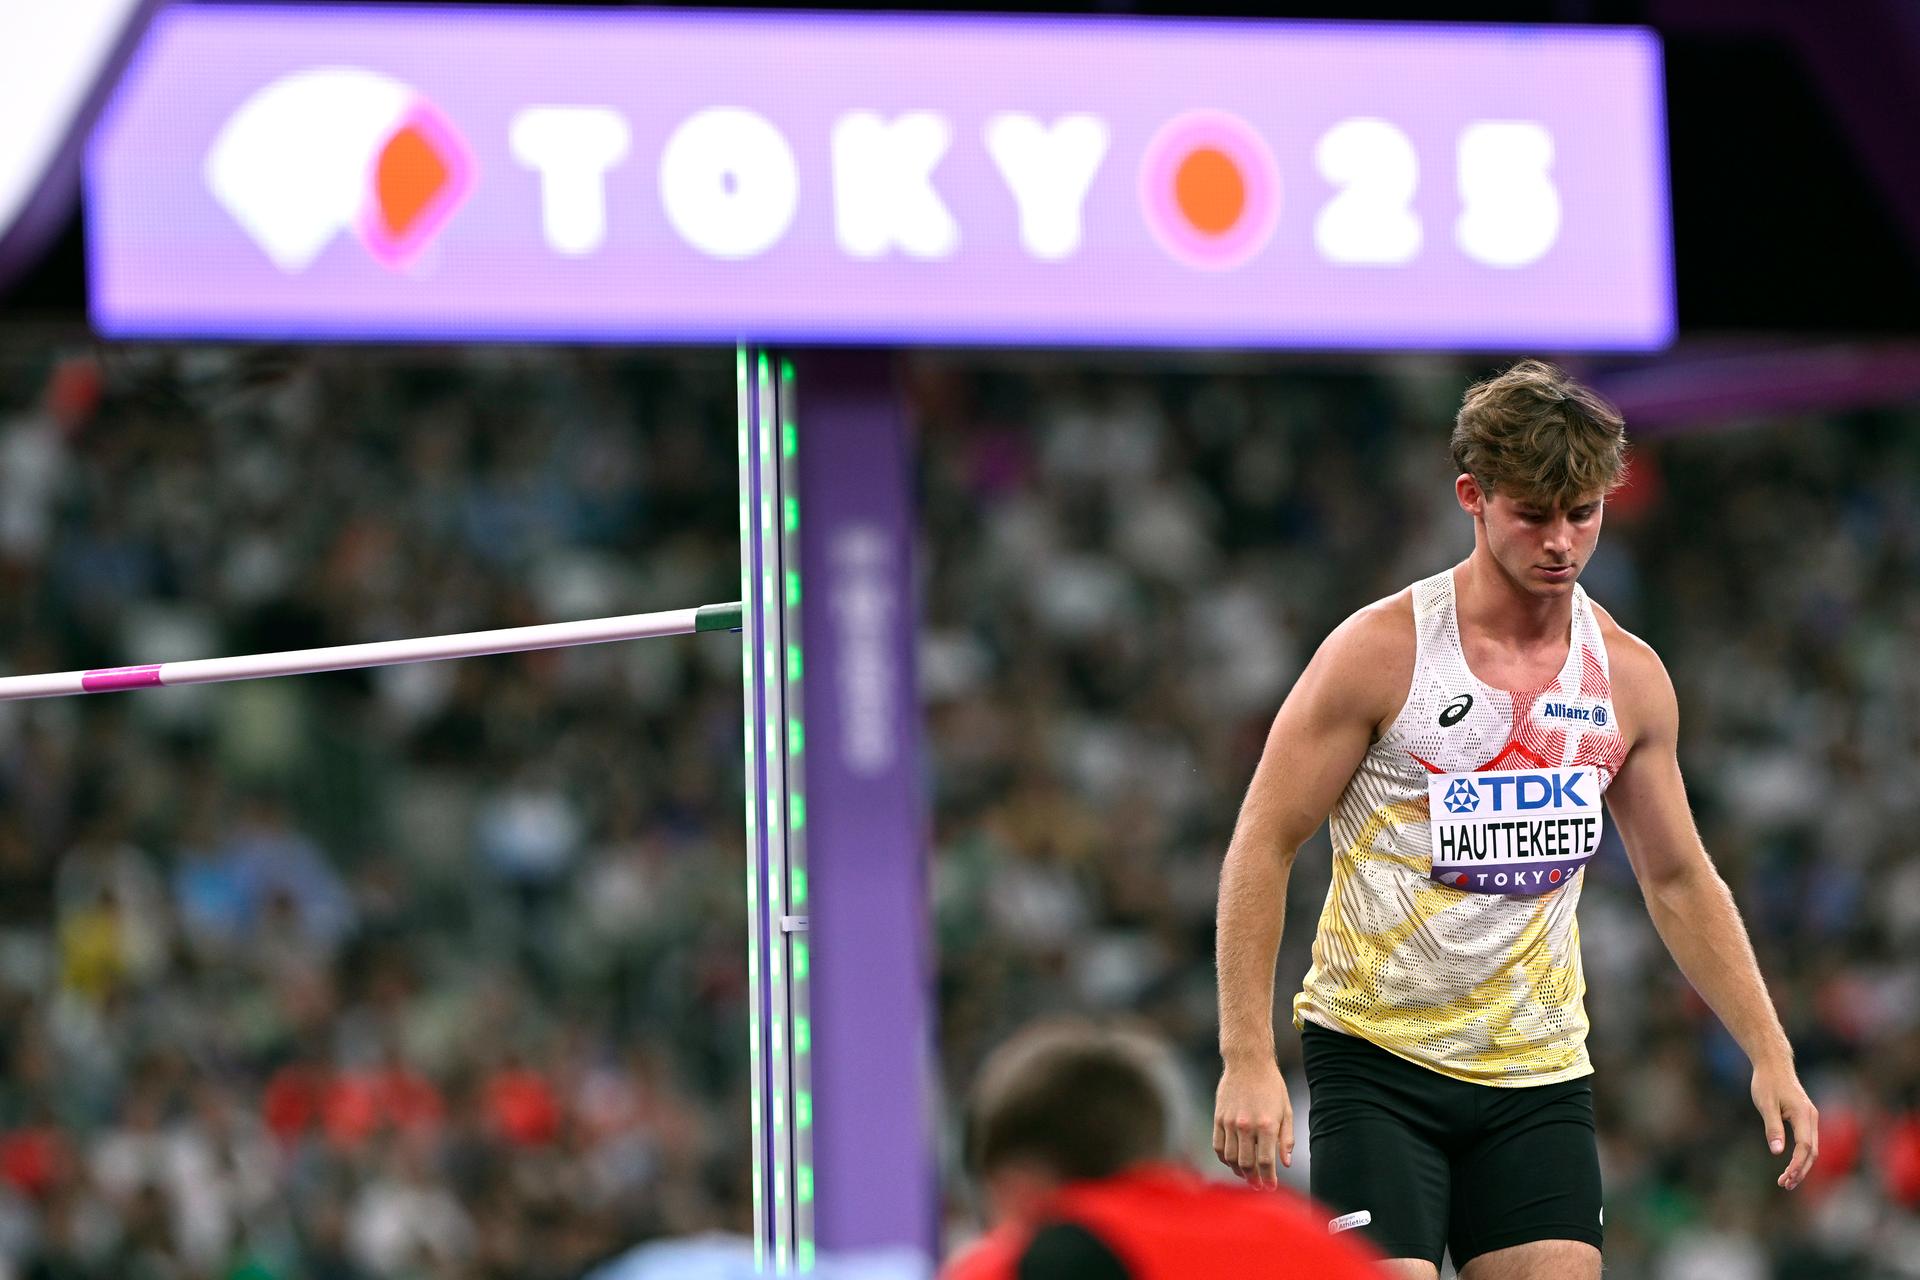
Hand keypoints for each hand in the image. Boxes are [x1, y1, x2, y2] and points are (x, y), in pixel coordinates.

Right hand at [1213, 1056, 1292, 1189]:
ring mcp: (1230, 1122)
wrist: (1248, 1062)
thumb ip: (1286, 1138)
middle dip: (1253, 1179)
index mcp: (1267, 1125)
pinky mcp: (1218, 1118)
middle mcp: (1247, 1126)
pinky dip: (1224, 1158)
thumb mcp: (1286, 1110)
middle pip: (1247, 1164)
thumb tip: (1286, 1163)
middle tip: (1258, 1186)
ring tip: (1246, 1176)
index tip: (1270, 1187)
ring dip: (1238, 1172)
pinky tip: (1232, 1162)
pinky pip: (1218, 1146)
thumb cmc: (1271, 1085)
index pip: (1266, 1162)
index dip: (1268, 1179)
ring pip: (1231, 1158)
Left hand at [1752, 1062, 1818, 1189]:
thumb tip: (1777, 1152)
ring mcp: (1811, 1118)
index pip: (1804, 1146)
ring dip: (1802, 1166)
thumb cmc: (1767, 1082)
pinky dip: (1802, 1156)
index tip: (1786, 1178)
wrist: (1774, 1064)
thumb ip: (1772, 1127)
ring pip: (1812, 1148)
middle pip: (1812, 1151)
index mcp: (1803, 1114)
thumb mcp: (1765, 1104)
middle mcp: (1812, 1118)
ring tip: (1787, 1181)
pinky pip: (1808, 1142)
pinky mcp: (1806, 1118)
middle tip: (1785, 1185)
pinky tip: (1791, 1166)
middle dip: (1801, 1171)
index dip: (1797, 1165)